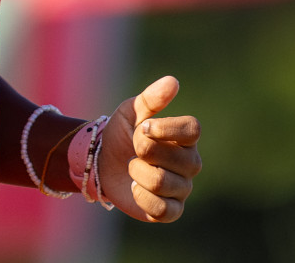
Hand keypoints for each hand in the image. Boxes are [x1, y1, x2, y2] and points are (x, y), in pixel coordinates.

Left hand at [98, 75, 200, 222]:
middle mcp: (190, 163)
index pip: (193, 130)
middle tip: (134, 150)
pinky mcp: (170, 211)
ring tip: (132, 168)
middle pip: (176, 158)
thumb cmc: (121, 134)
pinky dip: (140, 196)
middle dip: (144, 151)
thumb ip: (151, 99)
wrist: (101, 163)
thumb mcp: (130, 112)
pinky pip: (161, 209)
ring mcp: (182, 188)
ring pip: (162, 182)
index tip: (143, 127)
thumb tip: (173, 82)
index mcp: (185, 137)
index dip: (165, 128)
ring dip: (137, 173)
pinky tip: (134, 187)